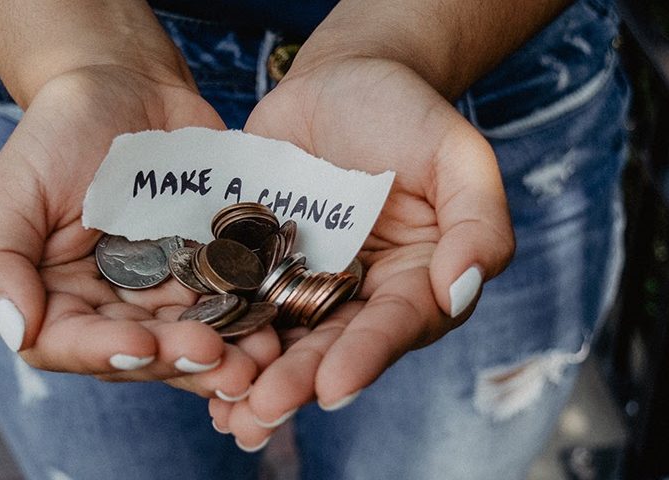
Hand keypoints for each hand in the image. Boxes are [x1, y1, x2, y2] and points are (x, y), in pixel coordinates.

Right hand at [0, 66, 278, 397]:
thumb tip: (16, 330)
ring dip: (227, 357)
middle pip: (142, 354)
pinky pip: (234, 303)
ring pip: (193, 340)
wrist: (126, 86)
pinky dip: (254, 319)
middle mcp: (112, 308)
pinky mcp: (212, 271)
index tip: (142, 345)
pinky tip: (277, 326)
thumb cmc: (58, 134)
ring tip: (258, 360)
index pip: (71, 345)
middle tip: (218, 358)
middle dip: (179, 360)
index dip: (105, 352)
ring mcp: (166, 293)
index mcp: (57, 300)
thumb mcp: (13, 190)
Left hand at [210, 57, 514, 447]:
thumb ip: (477, 222)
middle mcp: (359, 295)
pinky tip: (190, 361)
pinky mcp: (256, 263)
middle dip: (298, 381)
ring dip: (253, 376)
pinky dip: (217, 331)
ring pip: (280, 337)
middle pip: (330, 346)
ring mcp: (304, 282)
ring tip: (225, 411)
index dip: (365, 356)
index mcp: (415, 281)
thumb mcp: (457, 155)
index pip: (394, 325)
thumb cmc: (408, 113)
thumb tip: (461, 289)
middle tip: (262, 410)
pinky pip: (236, 300)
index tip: (334, 386)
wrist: (341, 79)